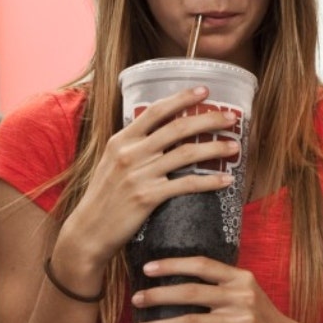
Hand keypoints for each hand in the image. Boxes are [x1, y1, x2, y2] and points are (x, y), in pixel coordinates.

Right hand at [59, 86, 241, 265]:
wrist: (88, 232)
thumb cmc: (105, 197)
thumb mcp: (113, 162)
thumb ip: (135, 146)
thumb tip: (164, 131)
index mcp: (122, 141)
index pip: (155, 111)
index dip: (182, 98)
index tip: (205, 90)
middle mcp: (130, 153)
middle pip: (177, 128)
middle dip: (208, 119)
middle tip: (231, 117)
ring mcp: (139, 174)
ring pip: (187, 154)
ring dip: (216, 148)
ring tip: (235, 146)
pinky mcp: (147, 197)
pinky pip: (187, 184)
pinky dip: (210, 182)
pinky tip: (226, 180)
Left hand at [131, 257, 305, 322]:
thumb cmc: (261, 319)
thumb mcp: (247, 295)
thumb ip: (221, 287)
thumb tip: (178, 284)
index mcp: (242, 278)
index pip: (203, 265)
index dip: (173, 264)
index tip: (148, 268)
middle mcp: (242, 295)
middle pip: (192, 291)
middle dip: (160, 295)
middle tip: (137, 298)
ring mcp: (240, 318)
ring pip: (191, 320)